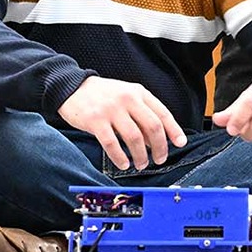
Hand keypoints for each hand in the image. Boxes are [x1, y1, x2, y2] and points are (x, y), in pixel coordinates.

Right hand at [58, 76, 187, 170]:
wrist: (72, 87)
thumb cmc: (103, 95)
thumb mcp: (126, 96)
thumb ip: (142, 113)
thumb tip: (156, 140)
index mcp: (138, 92)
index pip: (162, 113)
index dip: (173, 130)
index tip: (180, 144)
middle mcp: (127, 99)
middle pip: (152, 127)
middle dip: (160, 147)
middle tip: (159, 159)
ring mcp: (111, 110)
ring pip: (134, 138)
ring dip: (141, 156)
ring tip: (141, 164)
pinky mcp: (95, 121)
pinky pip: (112, 144)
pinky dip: (120, 158)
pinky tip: (123, 164)